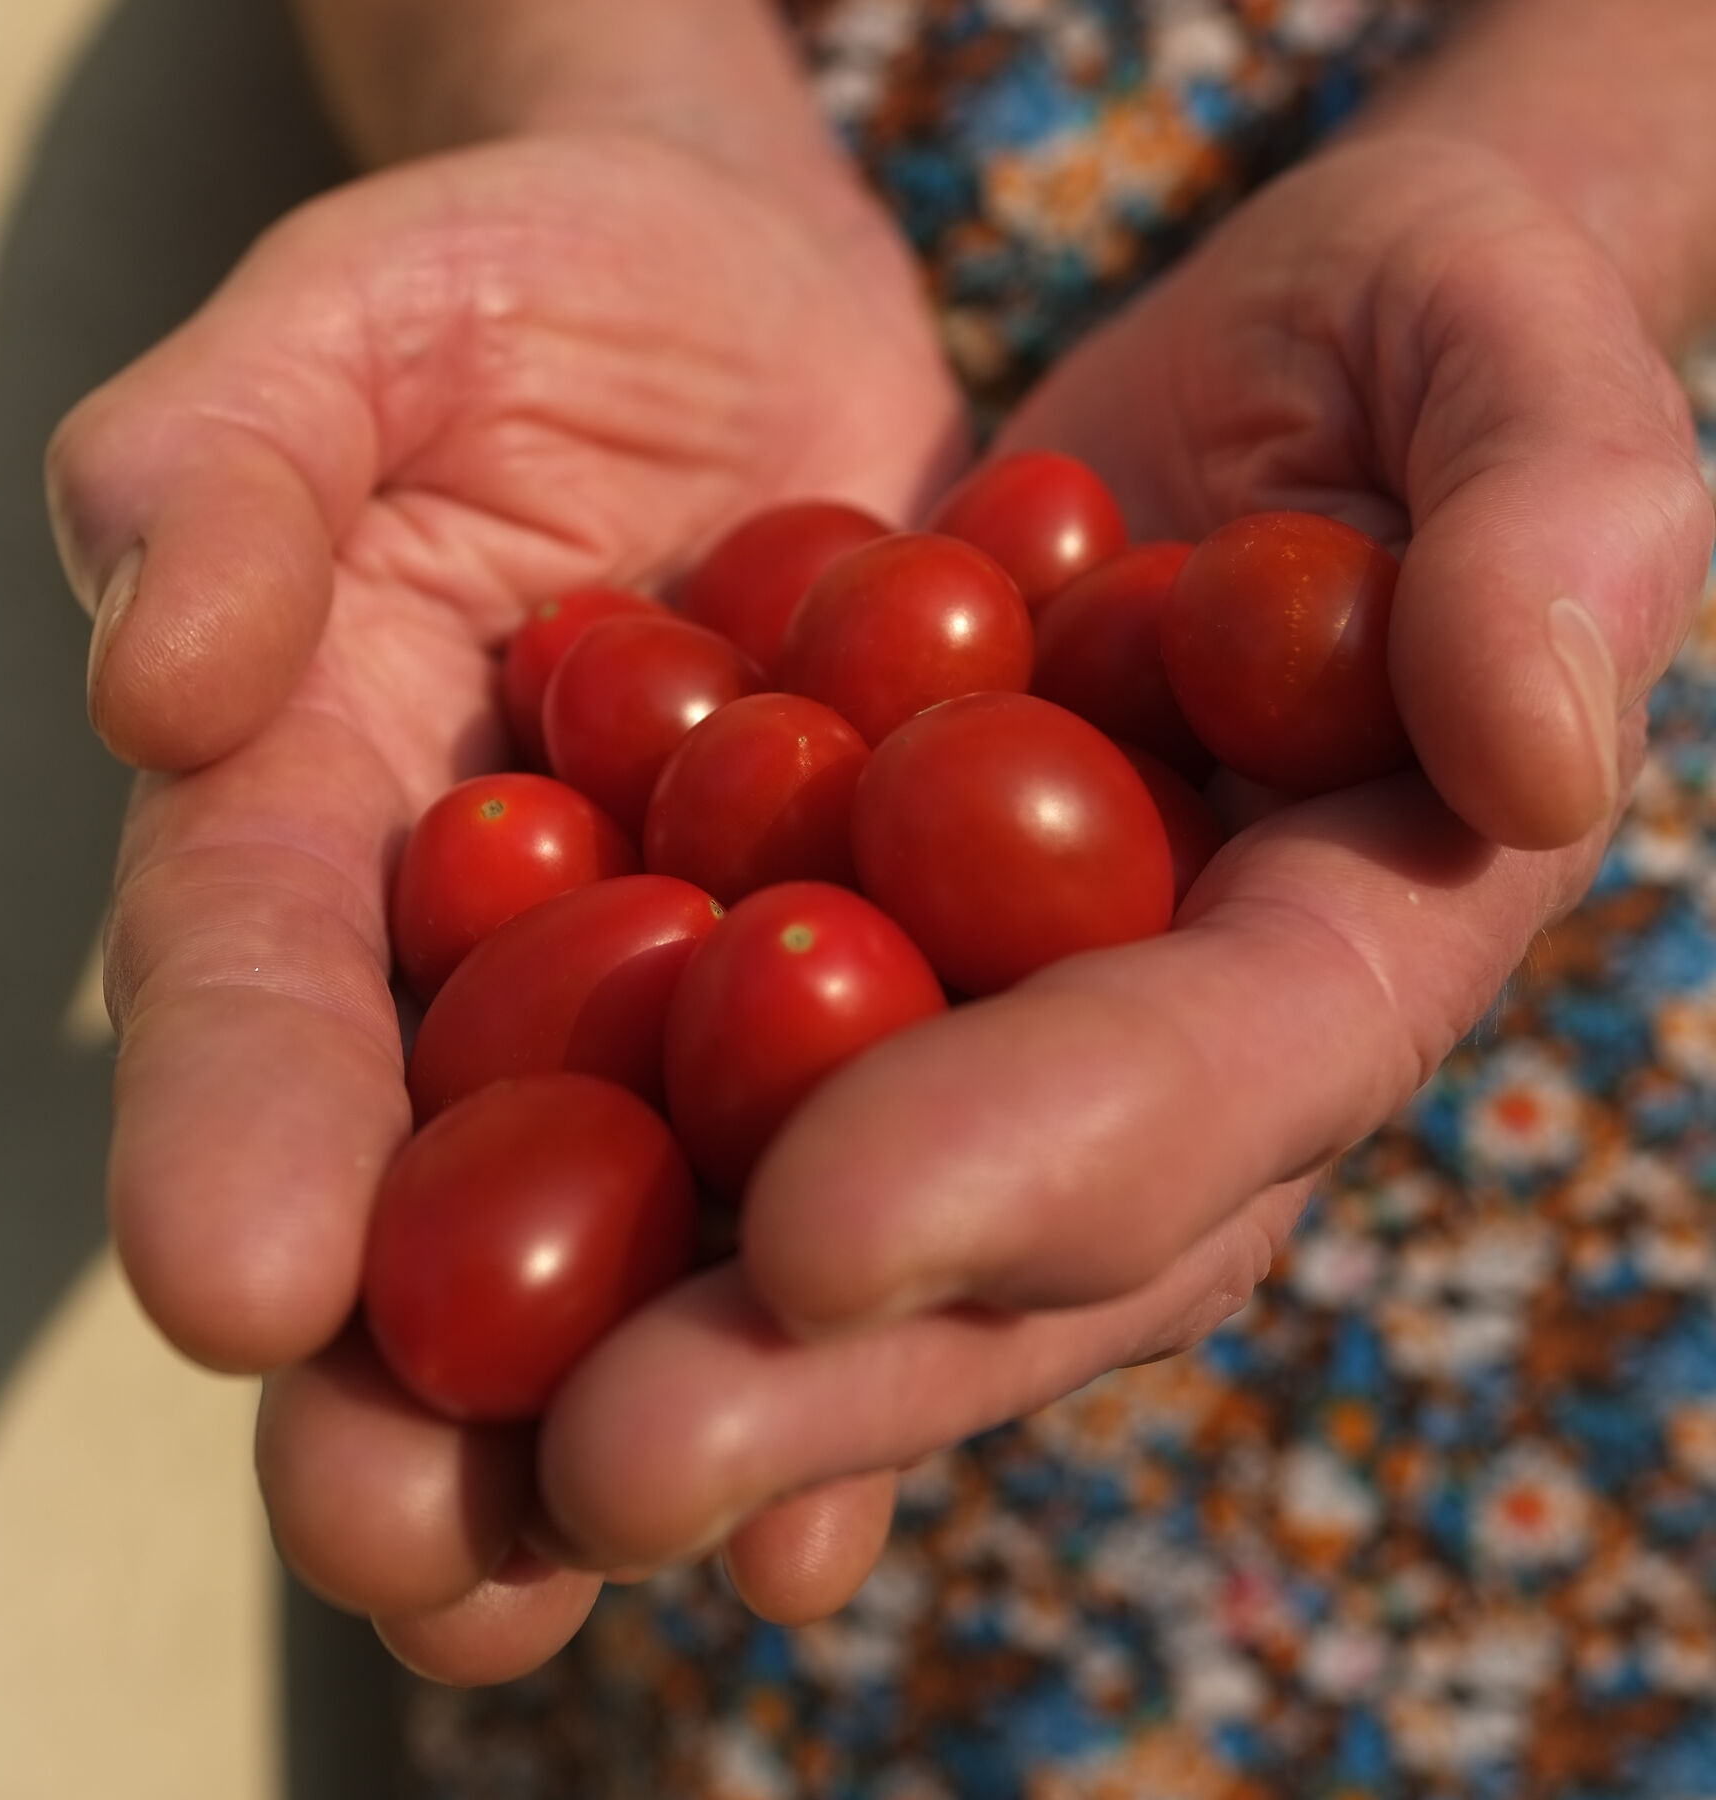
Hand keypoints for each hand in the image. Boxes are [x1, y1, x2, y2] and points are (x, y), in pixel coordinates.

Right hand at [48, 129, 966, 1677]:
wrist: (720, 300)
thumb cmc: (495, 288)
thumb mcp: (336, 322)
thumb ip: (214, 470)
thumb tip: (154, 688)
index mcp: (297, 818)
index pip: (240, 982)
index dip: (228, 1125)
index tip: (233, 1288)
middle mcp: (458, 961)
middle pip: (418, 1190)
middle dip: (409, 1385)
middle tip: (418, 1566)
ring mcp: (656, 1004)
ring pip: (634, 1243)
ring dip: (640, 1422)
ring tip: (667, 1573)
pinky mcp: (842, 1004)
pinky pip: (834, 1180)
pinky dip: (844, 1329)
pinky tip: (862, 1490)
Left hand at [489, 134, 1710, 1650]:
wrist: (1226, 384)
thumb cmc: (1398, 331)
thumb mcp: (1494, 344)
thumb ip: (1554, 513)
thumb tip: (1533, 752)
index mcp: (1352, 940)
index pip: (1214, 1075)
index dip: (1035, 1158)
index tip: (820, 1232)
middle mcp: (1164, 1061)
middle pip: (1002, 1246)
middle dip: (809, 1372)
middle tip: (596, 1471)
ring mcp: (990, 1051)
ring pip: (829, 1241)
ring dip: (654, 1359)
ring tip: (461, 1472)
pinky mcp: (838, 995)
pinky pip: (705, 1123)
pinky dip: (585, 1219)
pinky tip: (419, 1320)